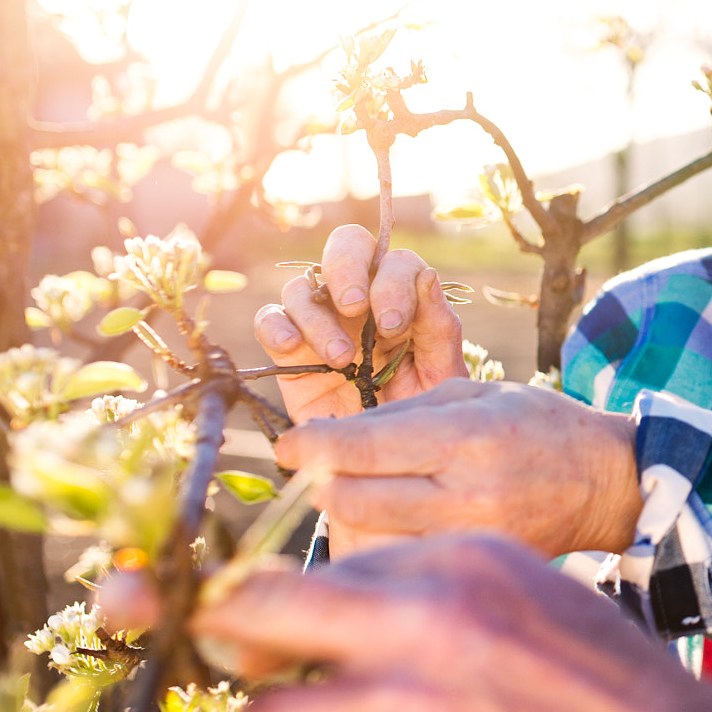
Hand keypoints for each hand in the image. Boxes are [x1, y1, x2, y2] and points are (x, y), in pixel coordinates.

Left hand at [186, 539, 711, 711]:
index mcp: (463, 558)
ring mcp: (406, 701)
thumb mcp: (548, 613)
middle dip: (225, 666)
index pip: (325, 571)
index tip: (272, 661)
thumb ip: (458, 610)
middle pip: (256, 616)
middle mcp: (424, 612)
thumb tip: (367, 640)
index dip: (285, 624)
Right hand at [254, 225, 465, 423]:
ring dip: (318, 317)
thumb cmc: (421, 416)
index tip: (393, 324)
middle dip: (348, 268)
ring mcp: (321, 322)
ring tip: (341, 359)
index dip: (393, 282)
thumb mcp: (441, 377)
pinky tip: (292, 348)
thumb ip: (439, 330)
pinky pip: (269, 319)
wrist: (384, 465)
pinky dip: (275, 326)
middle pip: (347, 247)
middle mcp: (362, 301)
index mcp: (405, 299)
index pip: (396, 261)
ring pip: (304, 287)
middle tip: (355, 308)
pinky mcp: (289, 351)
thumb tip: (426, 276)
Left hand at [273, 378, 642, 558]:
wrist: (606, 485)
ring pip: (366, 538)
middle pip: (350, 499)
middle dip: (324, 482)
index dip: (310, 445)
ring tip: (358, 495)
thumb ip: (400, 415)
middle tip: (325, 470)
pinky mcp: (472, 571)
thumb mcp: (475, 395)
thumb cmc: (539, 426)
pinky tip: (391, 528)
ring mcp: (470, 541)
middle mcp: (466, 494)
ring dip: (348, 517)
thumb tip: (324, 439)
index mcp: (467, 438)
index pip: (360, 448)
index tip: (287, 444)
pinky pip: (398, 563)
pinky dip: (380, 546)